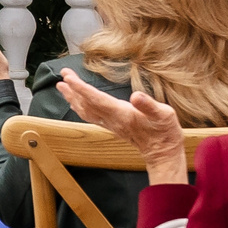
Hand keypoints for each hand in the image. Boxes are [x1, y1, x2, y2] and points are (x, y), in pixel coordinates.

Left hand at [56, 76, 188, 184]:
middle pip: (86, 103)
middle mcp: (112, 119)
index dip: (81, 88)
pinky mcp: (113, 126)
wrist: (163, 153)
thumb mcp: (164, 115)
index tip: (68, 78)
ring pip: (86, 110)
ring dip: (73, 98)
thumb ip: (149, 106)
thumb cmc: (165, 132)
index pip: (96, 99)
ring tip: (62, 86)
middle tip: (62, 74)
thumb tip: (136, 95)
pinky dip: (80, 107)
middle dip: (73, 89)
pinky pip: (91, 116)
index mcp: (122, 114)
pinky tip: (75, 103)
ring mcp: (111, 124)